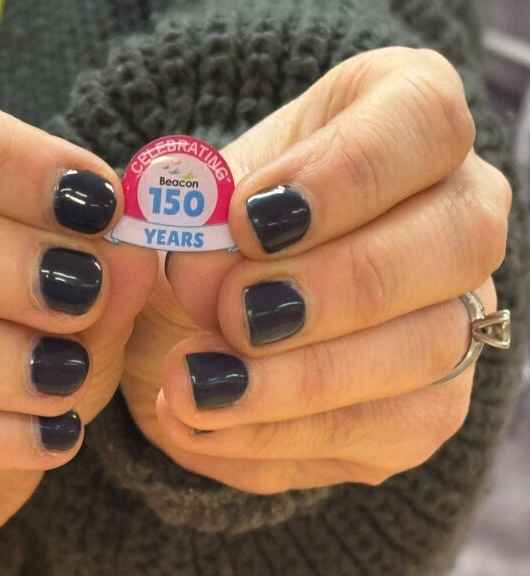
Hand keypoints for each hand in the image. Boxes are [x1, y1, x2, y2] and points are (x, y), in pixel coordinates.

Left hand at [122, 48, 509, 492]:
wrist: (204, 309)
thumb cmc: (212, 232)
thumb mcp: (188, 208)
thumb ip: (192, 224)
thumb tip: (210, 278)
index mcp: (403, 122)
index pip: (425, 119)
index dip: (342, 174)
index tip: (246, 220)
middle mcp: (455, 212)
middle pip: (456, 240)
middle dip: (332, 287)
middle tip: (233, 313)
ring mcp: (457, 312)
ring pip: (429, 347)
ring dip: (300, 377)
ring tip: (194, 384)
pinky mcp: (432, 402)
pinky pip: (388, 428)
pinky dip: (283, 432)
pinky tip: (207, 419)